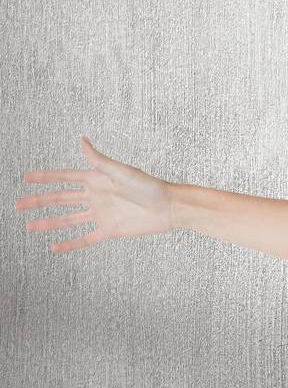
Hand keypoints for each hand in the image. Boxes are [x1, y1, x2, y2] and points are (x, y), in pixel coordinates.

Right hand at [17, 135, 178, 252]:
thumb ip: (99, 160)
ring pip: (68, 220)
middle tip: (18, 203)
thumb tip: (82, 140)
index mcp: (98, 180)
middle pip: (61, 199)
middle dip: (39, 201)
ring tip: (30, 227)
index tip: (26, 177)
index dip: (46, 178)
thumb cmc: (150, 186)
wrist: (169, 207)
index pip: (65, 178)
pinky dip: (70, 244)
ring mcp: (101, 214)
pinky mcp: (109, 230)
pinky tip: (54, 248)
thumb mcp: (121, 171)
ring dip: (49, 223)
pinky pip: (85, 238)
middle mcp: (96, 196)